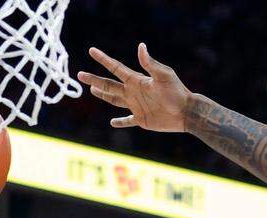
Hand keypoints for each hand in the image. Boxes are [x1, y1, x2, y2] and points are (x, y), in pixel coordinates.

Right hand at [78, 43, 193, 131]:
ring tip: (92, 90)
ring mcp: (137, 106)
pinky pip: (128, 121)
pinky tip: (112, 123)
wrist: (186, 112)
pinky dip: (120, 122)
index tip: (92, 50)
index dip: (103, 59)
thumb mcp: (163, 75)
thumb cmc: (177, 92)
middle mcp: (134, 92)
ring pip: (115, 100)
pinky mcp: (142, 119)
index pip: (116, 68)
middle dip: (94, 79)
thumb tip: (140, 46)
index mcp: (137, 80)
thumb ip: (150, 63)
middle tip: (80, 74)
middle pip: (109, 84)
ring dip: (103, 95)